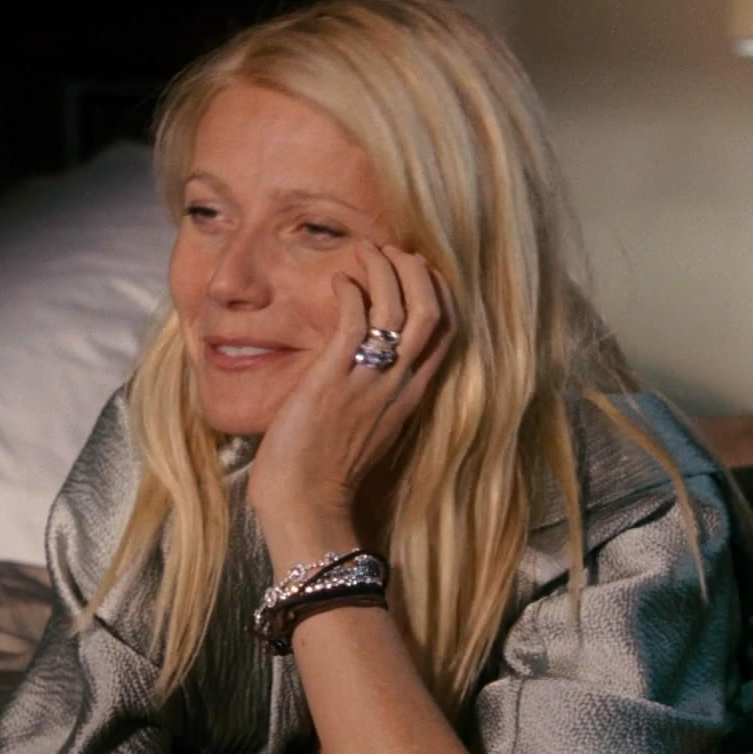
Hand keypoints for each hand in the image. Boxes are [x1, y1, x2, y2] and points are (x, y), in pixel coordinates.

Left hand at [246, 241, 457, 542]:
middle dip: (417, 270)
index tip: (418, 270)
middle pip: (433, 309)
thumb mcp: (367, 427)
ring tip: (365, 250)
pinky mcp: (335, 377)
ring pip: (400, 305)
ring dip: (383, 268)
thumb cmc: (325, 471)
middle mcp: (400, 384)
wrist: (305, 503)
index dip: (438, 291)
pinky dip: (350, 289)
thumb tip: (359, 361)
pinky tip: (337, 281)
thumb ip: (374, 393)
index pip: (447, 331)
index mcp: (412, 395)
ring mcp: (370, 379)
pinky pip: (355, 317)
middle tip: (392, 252)